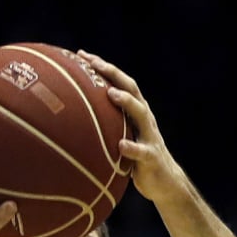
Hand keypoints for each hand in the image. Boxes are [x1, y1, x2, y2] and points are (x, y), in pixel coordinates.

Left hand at [78, 50, 185, 201]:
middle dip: (113, 74)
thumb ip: (106, 125)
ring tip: (111, 94)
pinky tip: (121, 145)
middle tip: (94, 64)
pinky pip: (142, 152)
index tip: (82, 55)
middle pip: (132, 89)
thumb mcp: (122, 137)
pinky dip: (132, 148)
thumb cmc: (136, 158)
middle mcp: (145, 119)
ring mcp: (150, 136)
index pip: (120, 82)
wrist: (165, 182)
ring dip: (126, 102)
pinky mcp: (152, 157)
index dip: (103, 67)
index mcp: (136, 112)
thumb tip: (70, 118)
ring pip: (141, 113)